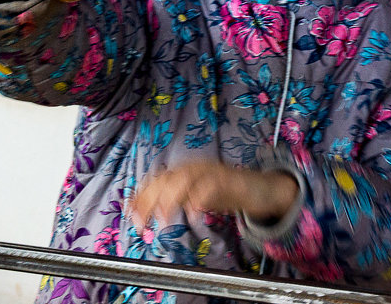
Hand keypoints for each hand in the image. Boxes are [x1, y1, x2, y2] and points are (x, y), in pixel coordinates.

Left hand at [129, 161, 297, 230]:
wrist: (260, 188)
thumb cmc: (227, 193)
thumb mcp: (197, 197)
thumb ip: (177, 201)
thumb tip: (151, 212)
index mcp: (185, 171)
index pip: (157, 180)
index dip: (141, 196)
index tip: (130, 215)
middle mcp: (195, 168)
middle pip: (166, 179)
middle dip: (149, 200)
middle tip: (140, 223)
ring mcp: (212, 172)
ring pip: (184, 179)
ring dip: (170, 199)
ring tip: (162, 218)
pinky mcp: (229, 180)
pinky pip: (211, 186)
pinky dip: (200, 197)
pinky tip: (193, 211)